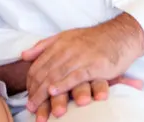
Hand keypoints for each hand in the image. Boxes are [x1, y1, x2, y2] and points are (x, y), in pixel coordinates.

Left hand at [22, 13, 143, 112]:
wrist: (120, 36)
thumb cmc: (93, 39)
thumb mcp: (66, 37)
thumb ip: (44, 46)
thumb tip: (24, 55)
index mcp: (59, 43)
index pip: (38, 64)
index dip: (31, 82)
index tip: (28, 95)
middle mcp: (67, 49)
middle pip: (45, 72)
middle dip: (35, 91)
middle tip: (30, 107)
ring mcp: (80, 56)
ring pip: (56, 75)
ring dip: (44, 93)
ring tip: (37, 106)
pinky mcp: (93, 65)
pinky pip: (74, 76)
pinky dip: (62, 85)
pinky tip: (54, 92)